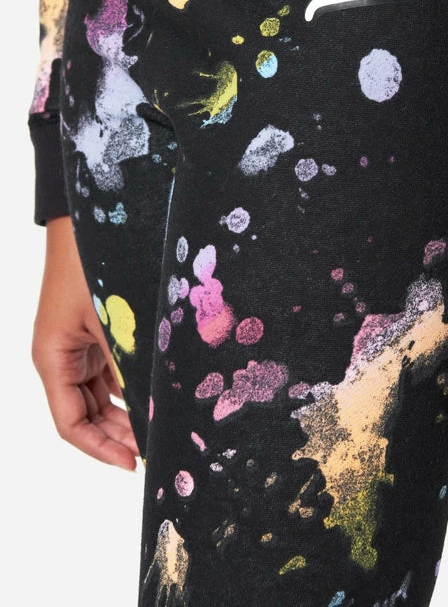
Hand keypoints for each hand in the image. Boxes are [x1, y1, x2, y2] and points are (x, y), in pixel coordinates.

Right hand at [31, 215, 139, 470]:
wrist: (88, 220)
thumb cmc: (93, 265)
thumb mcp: (113, 321)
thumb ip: (129, 366)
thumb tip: (152, 408)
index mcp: (52, 360)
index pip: (71, 424)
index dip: (101, 448)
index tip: (133, 462)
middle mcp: (60, 358)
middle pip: (86, 415)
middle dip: (119, 434)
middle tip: (156, 447)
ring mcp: (77, 345)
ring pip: (100, 397)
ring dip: (127, 413)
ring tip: (160, 428)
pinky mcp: (93, 333)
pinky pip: (109, 372)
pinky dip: (130, 387)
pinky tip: (156, 396)